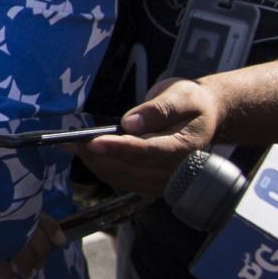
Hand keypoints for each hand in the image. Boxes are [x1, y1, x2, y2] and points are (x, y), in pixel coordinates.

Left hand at [77, 77, 224, 198]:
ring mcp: (163, 180)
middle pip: (130, 168)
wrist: (206, 116)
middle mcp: (175, 170)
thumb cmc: (192, 102)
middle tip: (72, 140)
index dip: (119, 148)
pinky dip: (102, 168)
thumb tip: (130, 123)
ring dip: (95, 163)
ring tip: (73, 145)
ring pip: (122, 178)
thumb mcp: (181, 95)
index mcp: (184, 147)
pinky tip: (86, 154)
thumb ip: (158, 109)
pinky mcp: (152, 183)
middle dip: (98, 155)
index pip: (148, 151)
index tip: (93, 142)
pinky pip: (123, 180)